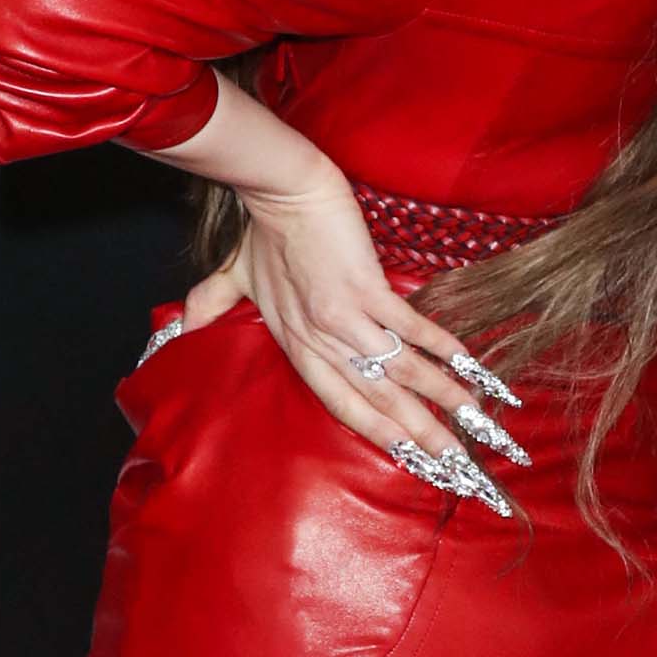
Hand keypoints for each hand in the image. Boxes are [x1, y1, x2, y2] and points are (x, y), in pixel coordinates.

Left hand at [181, 165, 528, 500]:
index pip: (343, 405)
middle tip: (457, 467)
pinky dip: (441, 350)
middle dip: (422, 437)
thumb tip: (180, 327)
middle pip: (378, 403)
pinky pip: (409, 329)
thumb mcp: (232, 277)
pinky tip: (471, 370)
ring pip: (398, 375)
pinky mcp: (364, 289)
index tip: (414, 460)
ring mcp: (344, 319)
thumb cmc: (260, 231)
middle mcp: (322, 343)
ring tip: (475, 427)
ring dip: (441, 402)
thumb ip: (209, 306)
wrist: (278, 190)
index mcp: (299, 346)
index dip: (380, 436)